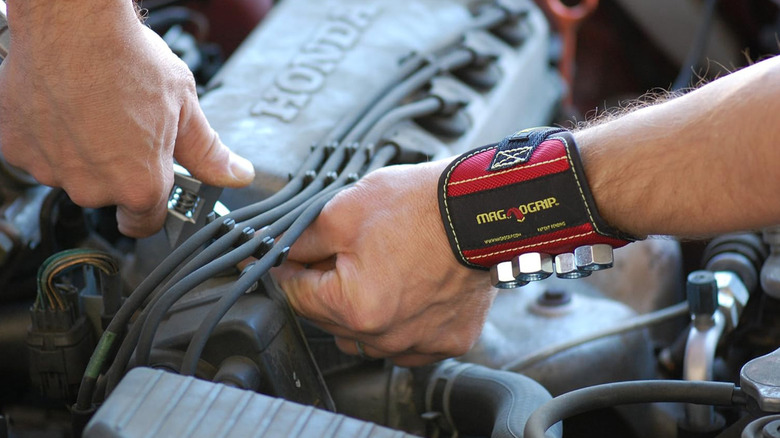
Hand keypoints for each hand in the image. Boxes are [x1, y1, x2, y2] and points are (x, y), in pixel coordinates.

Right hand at [0, 1, 253, 236]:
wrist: (72, 24)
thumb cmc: (126, 60)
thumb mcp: (184, 107)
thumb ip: (208, 151)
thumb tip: (236, 174)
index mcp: (139, 185)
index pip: (147, 223)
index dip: (154, 210)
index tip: (155, 196)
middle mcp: (93, 188)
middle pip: (110, 195)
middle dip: (120, 170)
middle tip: (126, 130)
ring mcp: (51, 171)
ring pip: (74, 175)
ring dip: (84, 154)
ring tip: (96, 112)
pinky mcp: (17, 150)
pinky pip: (40, 155)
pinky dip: (51, 138)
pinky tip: (66, 109)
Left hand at [273, 160, 494, 366]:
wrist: (480, 209)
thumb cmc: (421, 207)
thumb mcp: (344, 211)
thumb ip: (300, 238)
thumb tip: (274, 250)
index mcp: (355, 308)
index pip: (297, 297)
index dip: (288, 270)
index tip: (287, 258)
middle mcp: (387, 338)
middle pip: (331, 319)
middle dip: (327, 287)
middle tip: (339, 253)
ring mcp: (421, 344)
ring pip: (367, 337)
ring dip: (361, 310)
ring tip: (377, 269)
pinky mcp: (449, 341)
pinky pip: (408, 343)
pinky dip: (401, 322)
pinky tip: (406, 291)